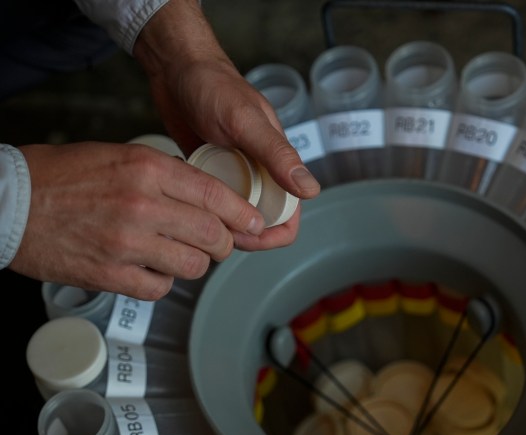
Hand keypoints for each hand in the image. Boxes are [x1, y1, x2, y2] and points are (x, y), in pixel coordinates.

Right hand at [10, 142, 270, 299]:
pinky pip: (160, 288)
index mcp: (146, 169)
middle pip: (212, 235)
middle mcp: (142, 205)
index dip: (242, 214)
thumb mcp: (120, 157)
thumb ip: (165, 175)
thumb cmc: (62, 177)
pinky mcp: (111, 275)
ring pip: (192, 266)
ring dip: (193, 264)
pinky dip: (162, 282)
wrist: (10, 202)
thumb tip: (206, 198)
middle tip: (218, 245)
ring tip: (180, 256)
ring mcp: (127, 243)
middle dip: (223, 244)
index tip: (254, 224)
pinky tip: (150, 271)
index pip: (215, 195)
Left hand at [132, 0, 320, 246]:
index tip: (247, 237)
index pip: (289, 214)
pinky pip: (215, 202)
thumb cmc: (214, 87)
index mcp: (277, 163)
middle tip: (214, 230)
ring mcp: (236, 175)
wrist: (176, 68)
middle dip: (243, 234)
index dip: (273, 234)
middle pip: (262, 222)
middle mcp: (260, 173)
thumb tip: (311, 190)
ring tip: (198, 217)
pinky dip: (205, 208)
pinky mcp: (213, 173)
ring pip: (237, 216)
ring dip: (222, 224)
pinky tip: (188, 201)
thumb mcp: (247, 122)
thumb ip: (278, 155)